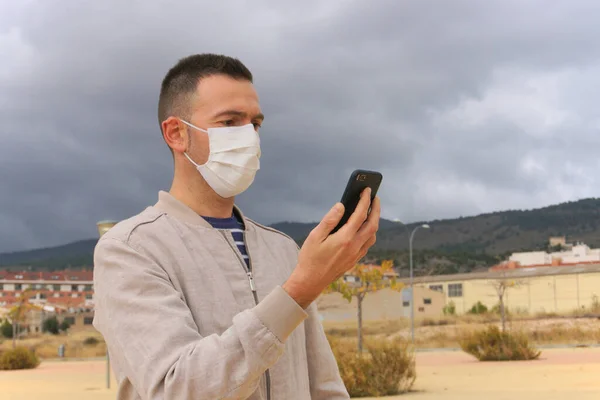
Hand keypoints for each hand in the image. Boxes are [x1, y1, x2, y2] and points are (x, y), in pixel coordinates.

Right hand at [283, 188, 379, 307]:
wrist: (311, 282)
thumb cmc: (310, 258)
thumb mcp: (315, 236)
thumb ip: (329, 220)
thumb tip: (341, 206)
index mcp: (344, 239)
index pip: (360, 215)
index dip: (365, 200)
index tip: (367, 190)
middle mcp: (354, 247)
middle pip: (372, 225)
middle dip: (376, 209)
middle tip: (375, 197)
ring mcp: (356, 255)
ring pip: (372, 235)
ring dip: (374, 222)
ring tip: (370, 211)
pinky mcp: (354, 260)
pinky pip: (367, 244)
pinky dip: (369, 232)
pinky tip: (363, 228)